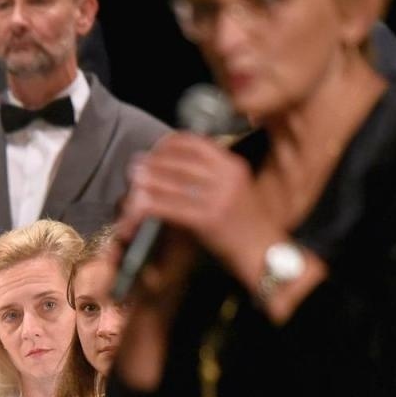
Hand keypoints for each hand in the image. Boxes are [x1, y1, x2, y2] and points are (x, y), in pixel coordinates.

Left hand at [122, 133, 282, 285]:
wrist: (263, 253)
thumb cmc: (247, 224)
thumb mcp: (236, 189)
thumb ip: (212, 174)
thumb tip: (175, 164)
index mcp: (232, 165)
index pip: (194, 143)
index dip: (168, 144)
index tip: (154, 150)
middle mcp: (226, 177)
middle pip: (178, 162)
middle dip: (152, 163)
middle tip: (134, 167)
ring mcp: (217, 197)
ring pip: (170, 183)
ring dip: (146, 183)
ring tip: (132, 184)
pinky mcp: (207, 219)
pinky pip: (169, 207)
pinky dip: (149, 206)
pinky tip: (137, 207)